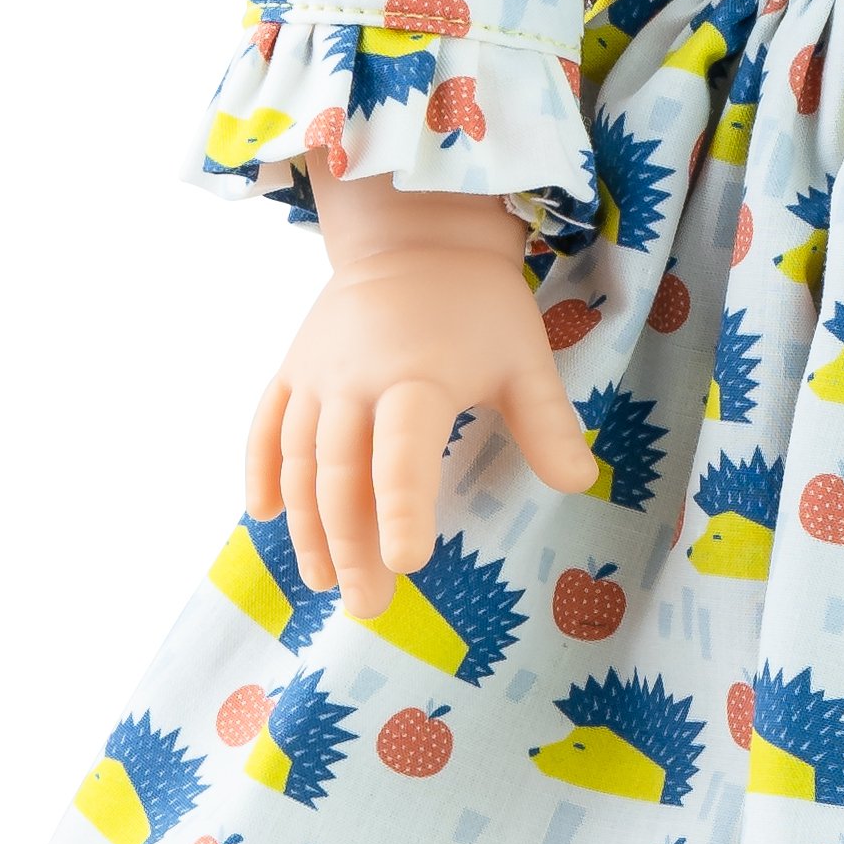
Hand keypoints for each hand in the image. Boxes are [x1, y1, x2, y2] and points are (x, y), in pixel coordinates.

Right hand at [248, 175, 599, 612]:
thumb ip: (547, 423)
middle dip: (352, 544)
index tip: (407, 562)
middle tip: (370, 605)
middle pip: (342, 474)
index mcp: (417, 377)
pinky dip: (261, 470)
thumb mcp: (526, 358)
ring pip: (300, 462)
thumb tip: (581, 484)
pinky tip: (264, 516)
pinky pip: (266, 427)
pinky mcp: (293, 370)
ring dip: (308, 526)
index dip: (403, 506)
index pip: (403, 452)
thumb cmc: (480, 307)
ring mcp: (316, 375)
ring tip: (325, 581)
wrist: (416, 237)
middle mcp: (355, 379)